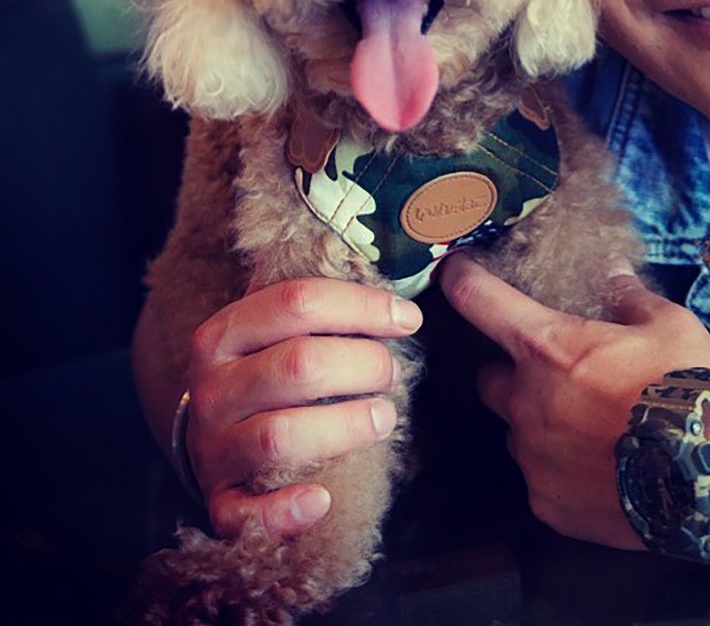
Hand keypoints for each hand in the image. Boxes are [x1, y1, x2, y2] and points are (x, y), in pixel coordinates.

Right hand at [185, 277, 421, 538]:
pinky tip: (322, 498)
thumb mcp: (278, 329)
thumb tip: (388, 282)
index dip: (363, 306)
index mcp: (225, 333)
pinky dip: (287, 509)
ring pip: (282, 435)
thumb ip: (321, 304)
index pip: (298, 301)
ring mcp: (212, 448)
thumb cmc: (268, 371)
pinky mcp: (221, 503)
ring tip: (384, 416)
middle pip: (300, 365)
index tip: (409, 318)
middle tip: (392, 371)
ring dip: (346, 426)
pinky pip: (249, 514)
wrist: (214, 438)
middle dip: (365, 365)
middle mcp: (212, 388)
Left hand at [438, 254, 709, 548]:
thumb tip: (613, 273)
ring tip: (592, 427)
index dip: (463, 280)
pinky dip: (561, 470)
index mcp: (549, 347)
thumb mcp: (666, 324)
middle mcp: (528, 402)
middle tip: (558, 374)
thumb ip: (627, 297)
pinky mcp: (548, 505)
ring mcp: (534, 458)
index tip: (455, 271)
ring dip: (542, 425)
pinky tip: (602, 466)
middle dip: (513, 374)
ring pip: (519, 433)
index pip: (480, 301)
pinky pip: (540, 479)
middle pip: (489, 379)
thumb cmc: (688, 388)